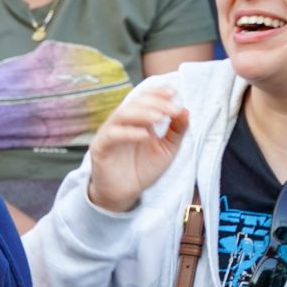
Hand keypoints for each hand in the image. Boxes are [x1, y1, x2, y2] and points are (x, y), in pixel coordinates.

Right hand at [86, 86, 187, 214]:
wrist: (125, 194)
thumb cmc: (144, 169)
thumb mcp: (167, 149)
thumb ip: (177, 130)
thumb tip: (185, 111)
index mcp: (137, 119)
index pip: (145, 98)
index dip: (157, 93)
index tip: (174, 93)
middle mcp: (122, 123)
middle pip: (135, 103)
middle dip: (155, 103)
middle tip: (172, 110)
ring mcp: (109, 133)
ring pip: (122, 115)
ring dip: (142, 114)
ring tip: (160, 118)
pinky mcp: (100, 147)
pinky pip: (112, 135)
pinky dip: (129, 133)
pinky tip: (145, 135)